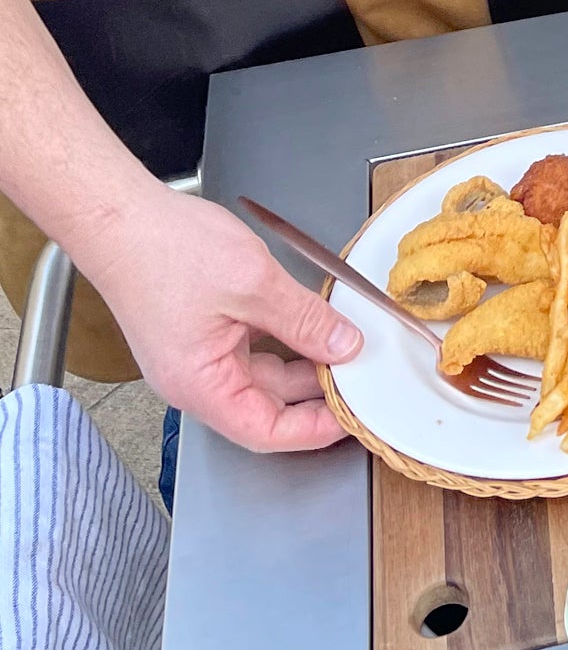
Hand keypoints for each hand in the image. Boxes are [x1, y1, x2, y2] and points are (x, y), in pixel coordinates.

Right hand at [84, 184, 362, 452]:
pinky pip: (253, 349)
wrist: (120, 218)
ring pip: (264, 375)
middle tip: (364, 375)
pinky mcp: (203, 332)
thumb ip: (305, 320)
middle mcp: (196, 380)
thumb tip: (346, 346)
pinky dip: (286, 341)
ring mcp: (198, 356)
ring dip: (305, 364)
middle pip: (268, 405)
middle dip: (318, 394)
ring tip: (348, 348)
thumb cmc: (164, 250)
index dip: (314, 429)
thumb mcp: (254, 285)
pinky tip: (315, 325)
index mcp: (201, 384)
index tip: (354, 416)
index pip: (265, 431)